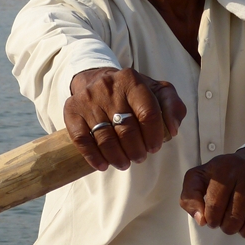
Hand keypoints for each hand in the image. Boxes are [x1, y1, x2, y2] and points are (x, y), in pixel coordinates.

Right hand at [64, 67, 186, 171]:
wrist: (95, 79)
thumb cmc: (131, 92)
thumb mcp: (156, 91)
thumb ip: (172, 106)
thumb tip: (173, 129)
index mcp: (132, 80)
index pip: (148, 113)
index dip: (154, 136)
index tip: (154, 148)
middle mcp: (108, 86)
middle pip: (126, 129)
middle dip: (136, 150)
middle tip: (139, 157)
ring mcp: (88, 98)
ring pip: (105, 137)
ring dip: (117, 157)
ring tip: (124, 163)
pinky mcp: (71, 110)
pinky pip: (82, 139)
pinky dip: (93, 156)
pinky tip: (103, 165)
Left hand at [179, 147, 244, 237]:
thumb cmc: (224, 173)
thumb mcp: (199, 178)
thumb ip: (189, 197)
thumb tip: (201, 219)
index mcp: (222, 168)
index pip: (214, 208)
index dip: (212, 220)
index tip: (214, 220)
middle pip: (236, 216)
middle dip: (230, 227)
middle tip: (230, 225)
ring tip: (244, 229)